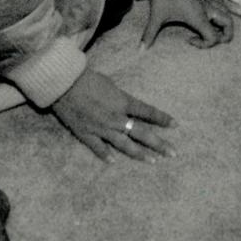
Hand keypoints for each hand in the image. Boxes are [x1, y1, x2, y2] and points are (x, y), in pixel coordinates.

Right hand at [49, 69, 174, 161]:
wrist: (64, 83)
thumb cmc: (87, 78)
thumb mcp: (110, 85)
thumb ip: (120, 98)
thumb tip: (126, 107)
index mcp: (123, 102)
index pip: (148, 112)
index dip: (163, 118)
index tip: (176, 125)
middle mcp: (116, 118)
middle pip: (142, 133)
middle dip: (159, 143)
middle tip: (173, 153)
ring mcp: (102, 128)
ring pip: (125, 145)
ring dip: (140, 154)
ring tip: (153, 161)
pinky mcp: (86, 134)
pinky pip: (99, 148)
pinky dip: (106, 155)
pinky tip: (114, 162)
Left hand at [142, 0, 233, 48]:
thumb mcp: (156, 16)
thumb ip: (149, 35)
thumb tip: (141, 50)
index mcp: (199, 17)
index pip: (215, 38)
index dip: (206, 45)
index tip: (189, 40)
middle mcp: (207, 9)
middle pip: (229, 25)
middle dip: (225, 36)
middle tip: (210, 39)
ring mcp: (208, 2)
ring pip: (226, 15)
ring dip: (222, 25)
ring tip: (207, 30)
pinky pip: (218, 8)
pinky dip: (216, 17)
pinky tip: (199, 18)